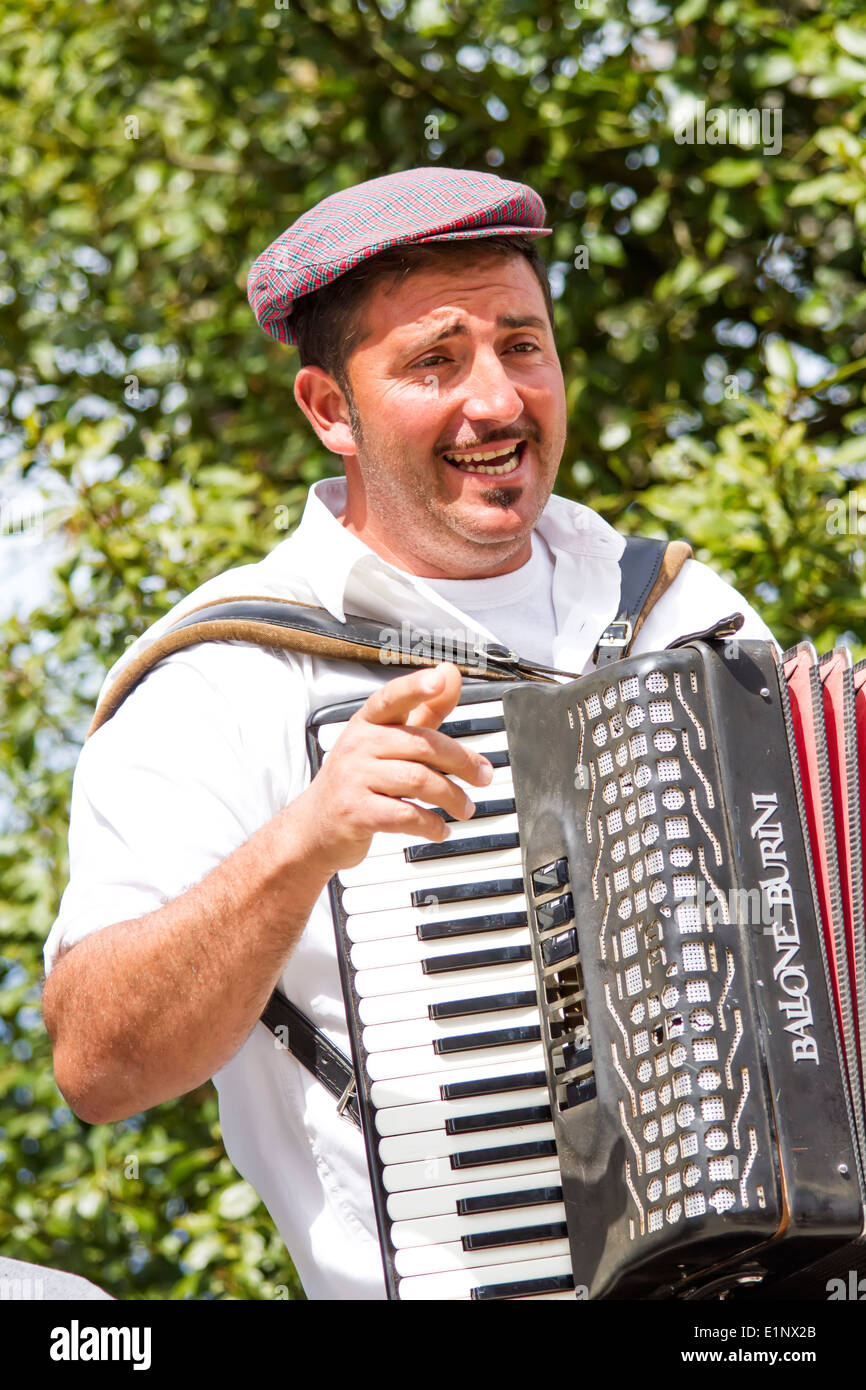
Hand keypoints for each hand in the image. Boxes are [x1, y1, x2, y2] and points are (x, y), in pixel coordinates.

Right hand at [293, 663, 494, 874]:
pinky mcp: (356, 812)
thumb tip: (450, 675)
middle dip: (462, 761)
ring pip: (418, 780)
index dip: (415, 686)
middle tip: (483, 776)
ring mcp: (354, 778)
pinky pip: (406, 815)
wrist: (315, 828)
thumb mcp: (387, 742)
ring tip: (465, 807)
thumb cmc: (358, 780)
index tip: (439, 678)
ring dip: (452, 797)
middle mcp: (358, 745)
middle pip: (421, 744)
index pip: (393, 698)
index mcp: (368, 723)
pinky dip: (431, 825)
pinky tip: (440, 829)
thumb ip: (424, 711)